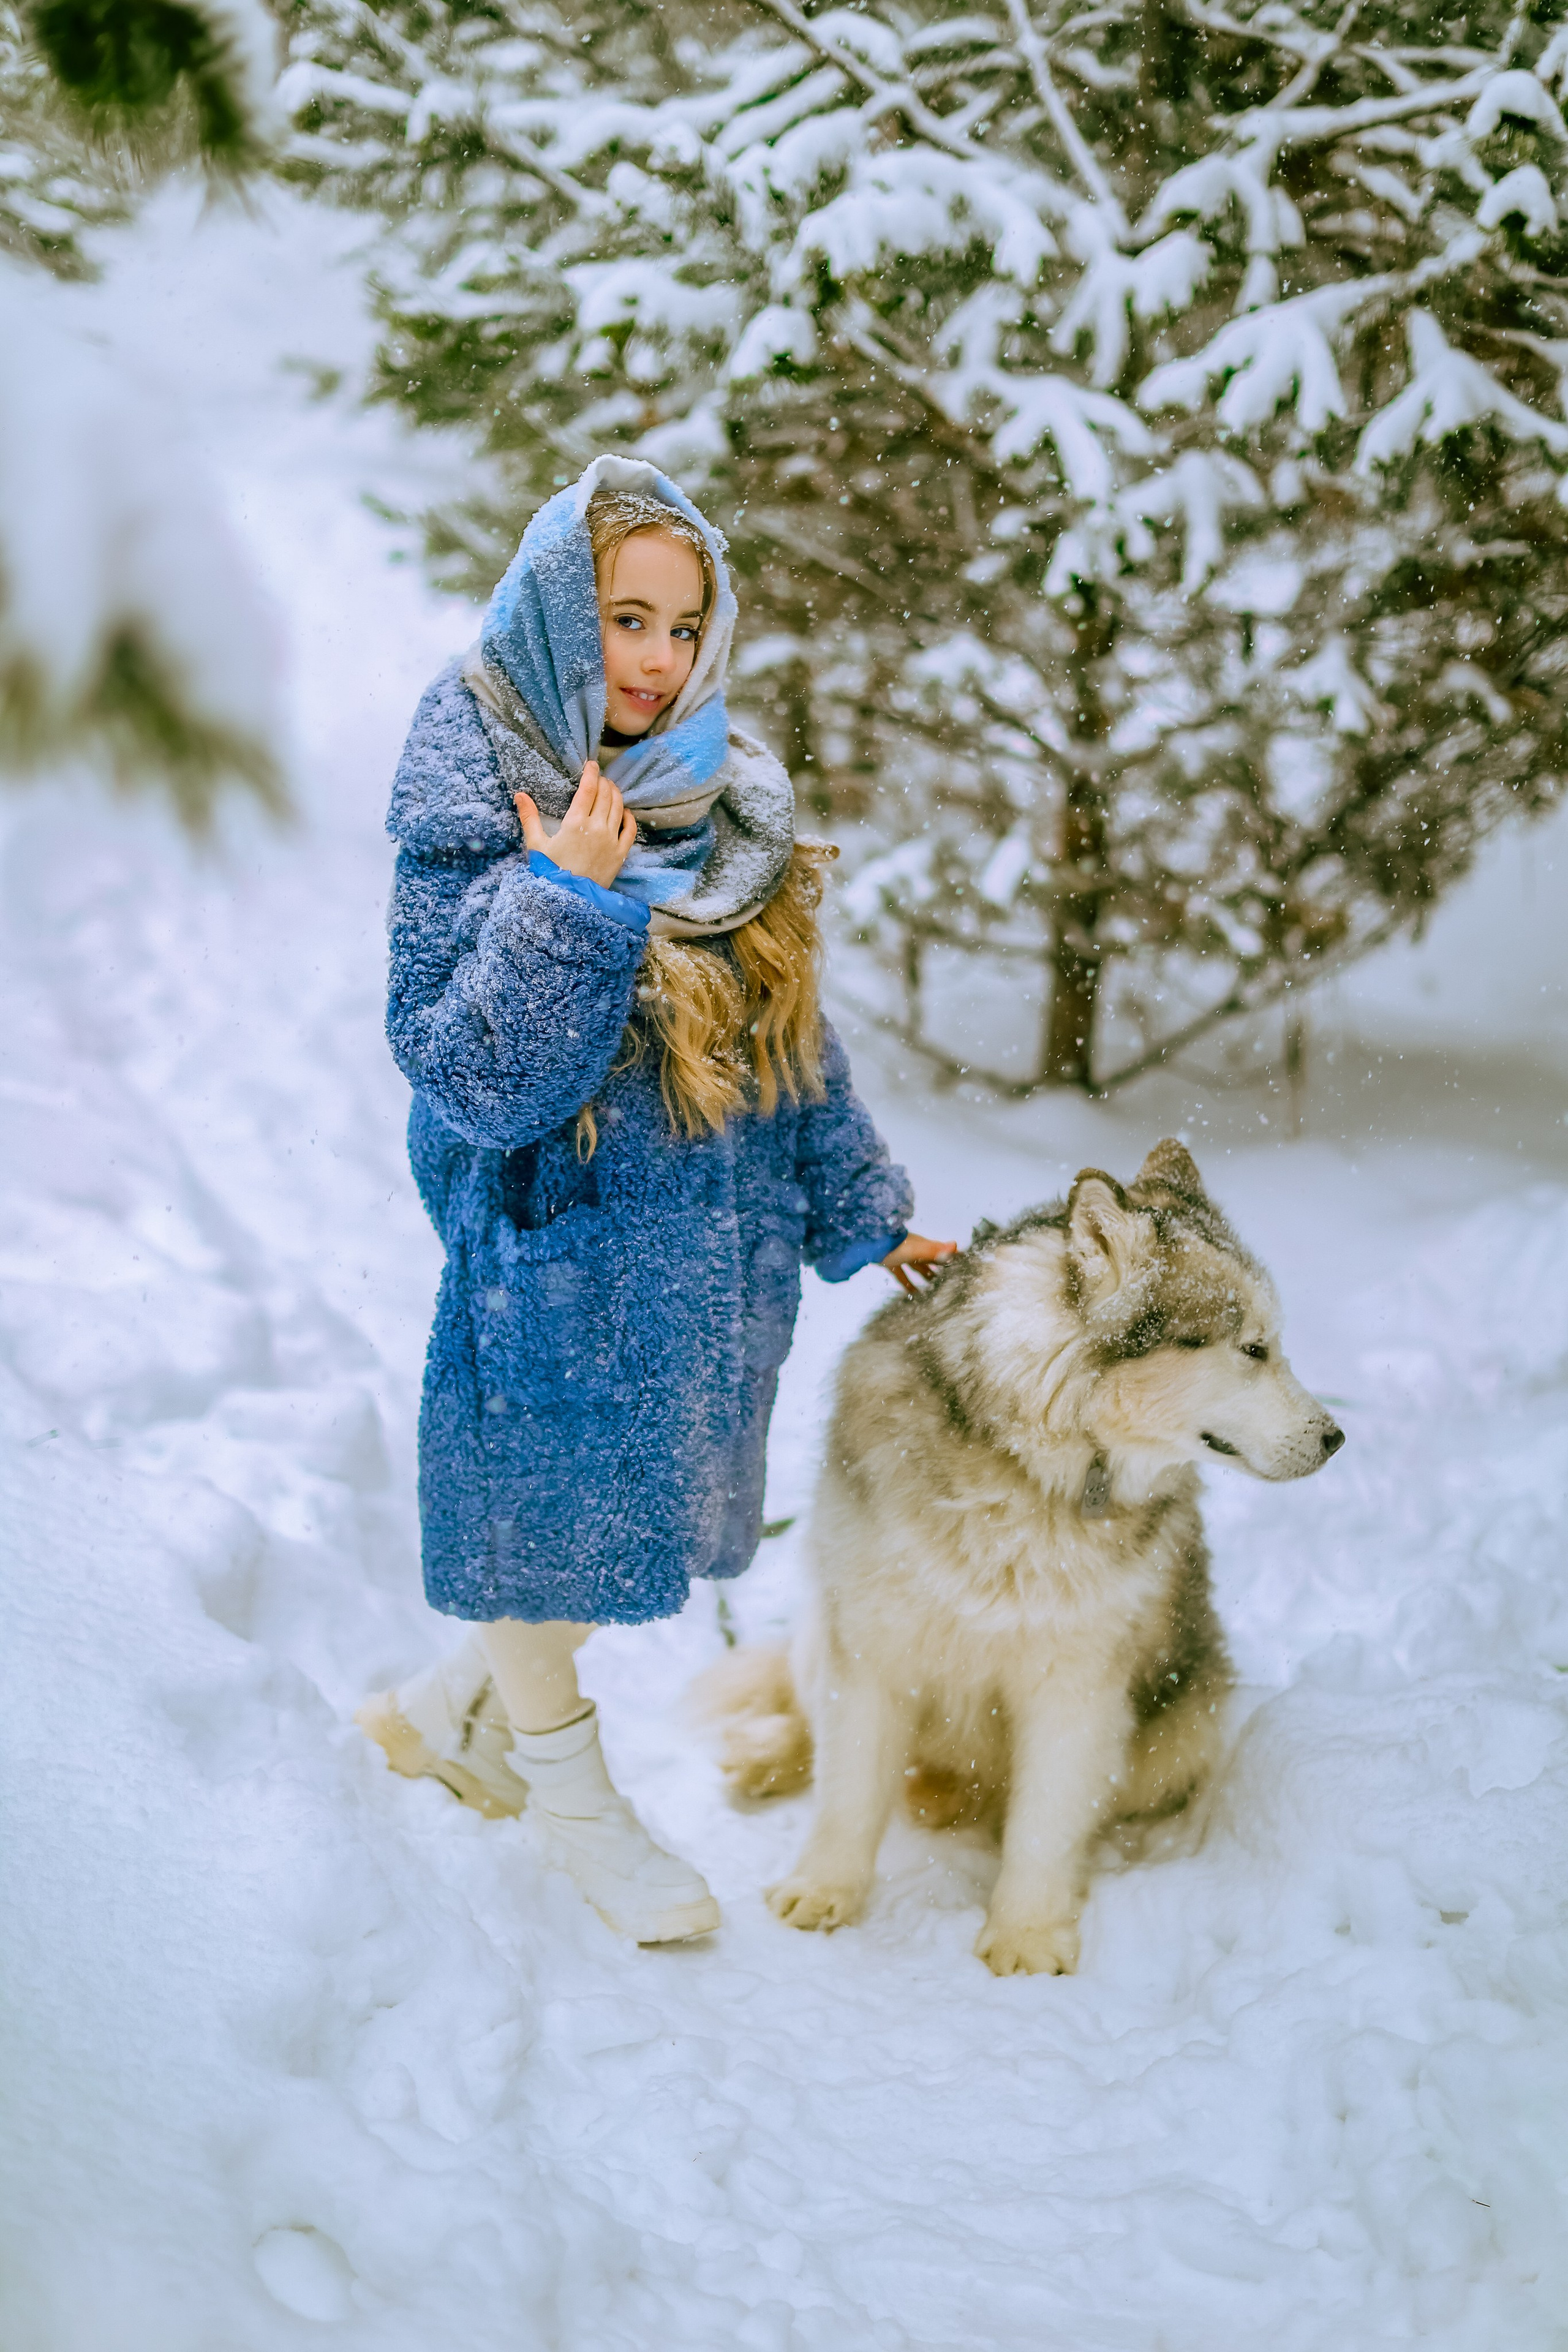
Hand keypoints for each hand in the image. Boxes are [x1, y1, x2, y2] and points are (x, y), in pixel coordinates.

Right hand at [515, 763, 637, 887]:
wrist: (569, 900)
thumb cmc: (550, 872)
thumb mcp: (536, 845)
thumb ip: (529, 817)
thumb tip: (520, 794)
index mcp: (576, 823)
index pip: (589, 788)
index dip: (591, 773)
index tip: (591, 764)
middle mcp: (597, 828)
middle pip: (606, 794)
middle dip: (603, 782)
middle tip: (599, 778)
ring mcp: (611, 840)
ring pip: (619, 807)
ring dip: (616, 794)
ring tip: (610, 789)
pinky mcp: (620, 854)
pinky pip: (630, 829)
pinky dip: (628, 816)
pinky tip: (624, 812)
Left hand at [882, 1232, 957, 1294]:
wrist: (869, 1244)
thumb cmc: (895, 1246)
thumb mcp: (917, 1249)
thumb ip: (935, 1250)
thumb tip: (956, 1245)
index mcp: (922, 1245)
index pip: (940, 1251)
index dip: (950, 1256)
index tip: (962, 1261)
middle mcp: (913, 1249)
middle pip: (929, 1260)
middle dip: (938, 1268)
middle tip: (947, 1279)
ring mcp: (901, 1255)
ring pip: (916, 1267)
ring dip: (924, 1275)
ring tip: (932, 1288)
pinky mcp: (890, 1263)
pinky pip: (901, 1274)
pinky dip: (907, 1282)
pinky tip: (911, 1292)